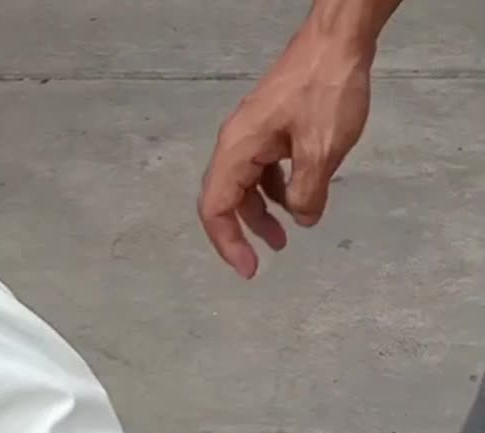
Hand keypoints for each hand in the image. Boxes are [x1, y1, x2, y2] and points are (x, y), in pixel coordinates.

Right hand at [198, 21, 375, 278]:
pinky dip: (276, 190)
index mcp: (237, 150)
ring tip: (285, 237)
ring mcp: (252, 134)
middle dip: (242, 232)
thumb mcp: (321, 150)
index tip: (249, 269)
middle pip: (225, 199)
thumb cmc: (325, 91)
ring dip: (261, 213)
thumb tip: (303, 218)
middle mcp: (235, 144)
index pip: (216, 208)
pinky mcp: (270, 127)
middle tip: (262, 261)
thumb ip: (307, 192)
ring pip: (245, 185)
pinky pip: (262, 169)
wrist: (338, 41)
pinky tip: (300, 199)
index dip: (227, 243)